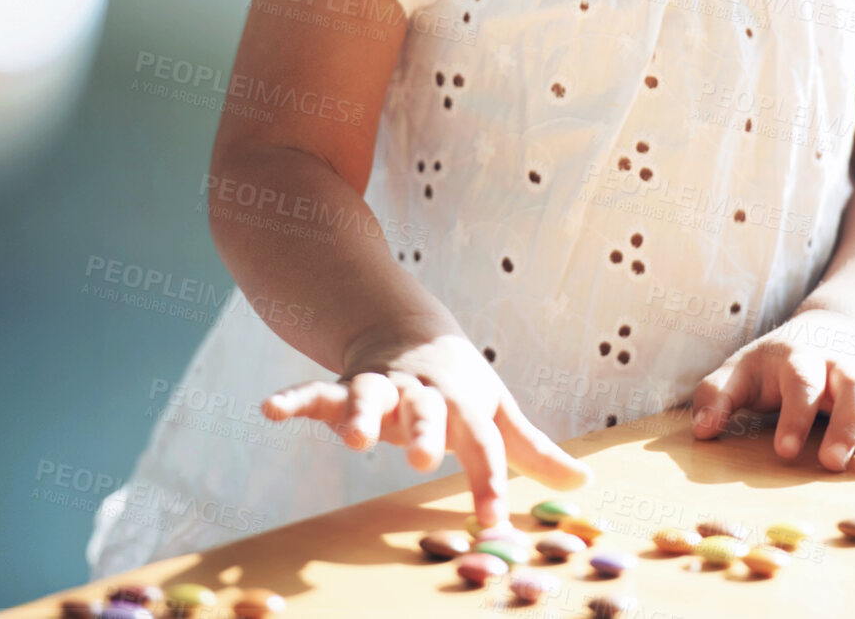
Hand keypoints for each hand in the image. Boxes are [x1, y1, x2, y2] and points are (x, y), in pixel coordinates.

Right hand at [262, 329, 593, 526]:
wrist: (411, 329)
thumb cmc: (460, 385)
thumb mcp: (498, 411)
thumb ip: (533, 450)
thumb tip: (585, 482)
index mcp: (464, 405)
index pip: (484, 446)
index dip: (490, 484)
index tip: (496, 525)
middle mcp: (424, 395)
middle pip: (428, 411)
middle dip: (425, 433)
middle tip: (422, 459)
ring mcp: (383, 388)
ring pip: (372, 397)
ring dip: (362, 416)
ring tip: (353, 440)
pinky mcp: (344, 386)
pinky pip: (316, 392)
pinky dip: (294, 399)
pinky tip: (269, 409)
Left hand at [689, 308, 854, 471]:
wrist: (829, 330)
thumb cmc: (776, 364)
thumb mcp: (741, 370)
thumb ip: (716, 395)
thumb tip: (701, 431)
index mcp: (800, 358)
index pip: (800, 379)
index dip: (794, 413)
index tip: (785, 451)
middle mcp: (842, 366)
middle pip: (852, 386)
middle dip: (846, 424)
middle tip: (832, 463)